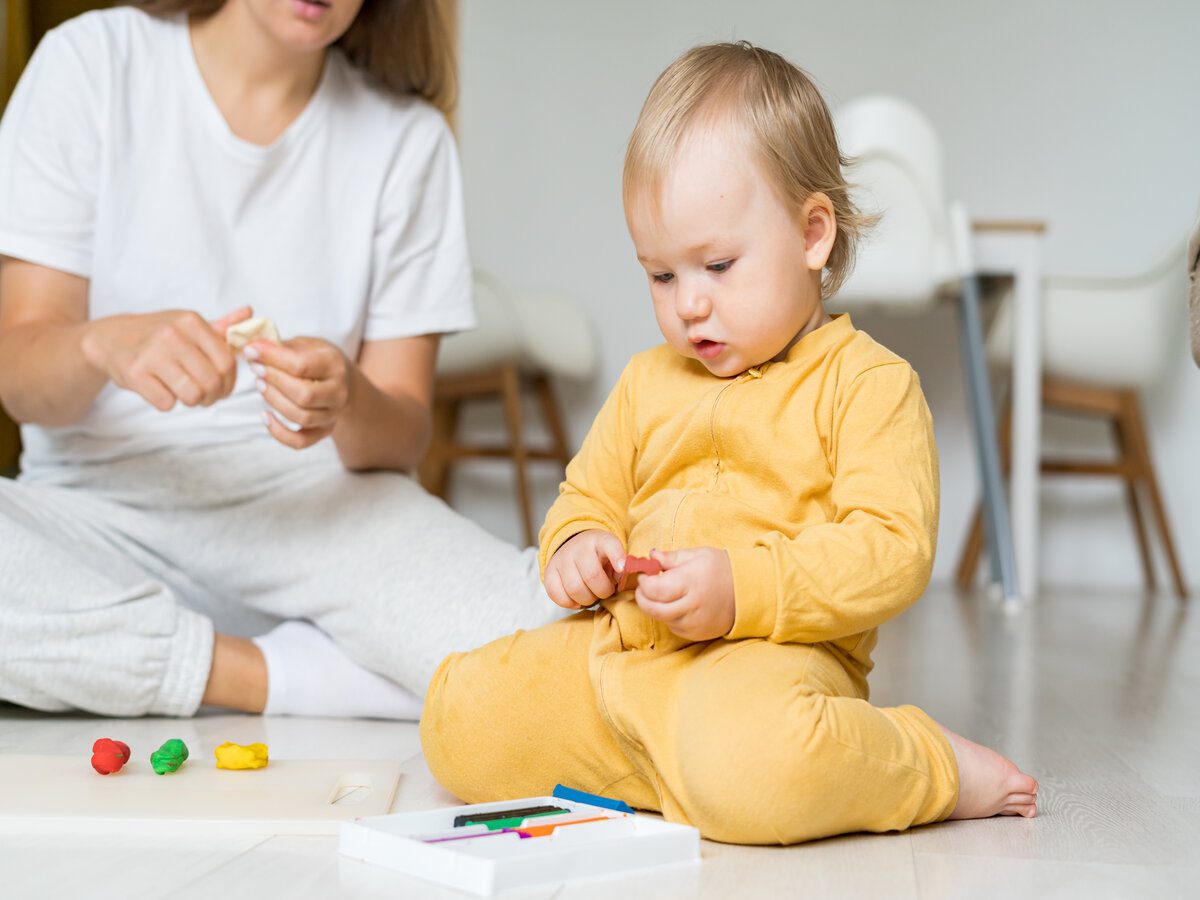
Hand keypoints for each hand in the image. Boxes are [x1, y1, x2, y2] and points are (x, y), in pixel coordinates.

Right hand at [82, 307, 250, 410]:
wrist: (110, 339)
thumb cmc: (158, 335)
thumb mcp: (188, 324)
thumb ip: (221, 325)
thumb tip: (250, 313)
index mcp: (191, 321)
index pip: (227, 362)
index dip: (230, 382)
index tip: (223, 387)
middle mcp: (172, 335)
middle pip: (212, 382)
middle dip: (213, 396)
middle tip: (205, 397)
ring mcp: (152, 354)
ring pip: (191, 395)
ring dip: (193, 402)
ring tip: (187, 394)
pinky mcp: (134, 374)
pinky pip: (166, 403)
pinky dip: (168, 403)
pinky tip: (162, 390)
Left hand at [246, 336, 352, 449]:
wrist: (343, 381)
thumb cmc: (318, 359)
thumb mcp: (306, 344)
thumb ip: (282, 346)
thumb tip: (252, 348)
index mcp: (335, 365)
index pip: (302, 366)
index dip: (272, 358)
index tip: (251, 350)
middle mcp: (338, 392)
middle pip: (304, 395)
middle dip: (274, 381)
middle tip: (256, 369)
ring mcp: (333, 414)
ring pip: (301, 416)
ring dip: (274, 401)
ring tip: (260, 385)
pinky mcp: (324, 431)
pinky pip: (301, 441)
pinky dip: (280, 434)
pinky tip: (264, 416)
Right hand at [544, 529, 625, 609]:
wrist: (574, 546)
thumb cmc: (600, 557)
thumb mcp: (614, 555)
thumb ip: (622, 567)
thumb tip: (622, 579)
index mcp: (600, 540)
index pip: (610, 545)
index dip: (617, 557)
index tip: (622, 569)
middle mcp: (579, 547)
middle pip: (592, 575)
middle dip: (603, 591)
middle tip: (605, 591)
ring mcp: (562, 558)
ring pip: (574, 588)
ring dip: (587, 599)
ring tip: (591, 595)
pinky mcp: (549, 572)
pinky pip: (556, 594)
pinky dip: (569, 603)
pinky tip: (577, 599)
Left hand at [635, 547, 735, 640]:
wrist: (748, 591)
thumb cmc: (722, 569)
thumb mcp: (698, 555)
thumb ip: (672, 557)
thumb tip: (651, 556)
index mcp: (690, 582)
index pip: (654, 589)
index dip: (644, 583)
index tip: (645, 575)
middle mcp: (691, 606)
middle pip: (653, 609)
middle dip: (642, 598)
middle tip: (644, 588)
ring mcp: (694, 623)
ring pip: (662, 619)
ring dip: (656, 607)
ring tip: (665, 594)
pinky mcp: (697, 634)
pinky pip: (674, 627)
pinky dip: (670, 617)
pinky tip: (679, 605)